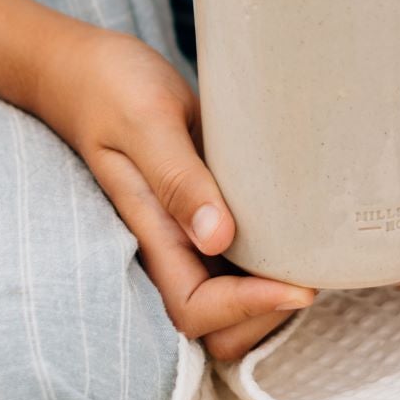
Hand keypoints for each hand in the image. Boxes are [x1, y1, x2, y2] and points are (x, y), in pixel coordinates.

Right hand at [38, 23, 315, 362]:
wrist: (87, 70)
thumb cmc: (111, 88)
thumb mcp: (147, 121)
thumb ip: (178, 178)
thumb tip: (217, 238)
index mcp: (150, 233)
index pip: (194, 308)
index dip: (246, 309)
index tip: (298, 284)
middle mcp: (169, 246)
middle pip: (215, 329)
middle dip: (264, 318)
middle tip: (311, 275)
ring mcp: (187, 235)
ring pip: (231, 305)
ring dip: (271, 301)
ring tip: (312, 260)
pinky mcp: (205, 214)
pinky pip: (239, 263)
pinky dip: (272, 266)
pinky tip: (302, 236)